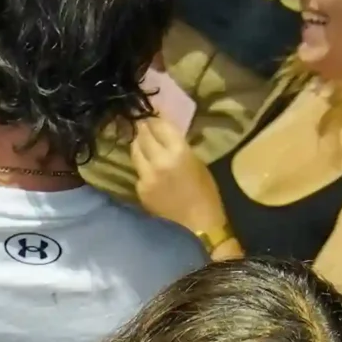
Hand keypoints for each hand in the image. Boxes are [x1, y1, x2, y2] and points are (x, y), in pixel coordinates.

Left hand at [130, 113, 220, 237]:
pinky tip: (148, 170)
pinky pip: (138, 172)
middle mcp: (159, 160)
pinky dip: (142, 168)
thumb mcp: (196, 162)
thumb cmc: (206, 193)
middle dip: (143, 129)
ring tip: (141, 142)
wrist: (199, 225)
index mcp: (178, 151)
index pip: (159, 125)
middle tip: (142, 125)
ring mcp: (146, 176)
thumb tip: (164, 134)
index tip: (151, 116)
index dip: (154, 119)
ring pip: (135, 152)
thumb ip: (178, 146)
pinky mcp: (141, 190)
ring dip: (138, 145)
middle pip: (143, 136)